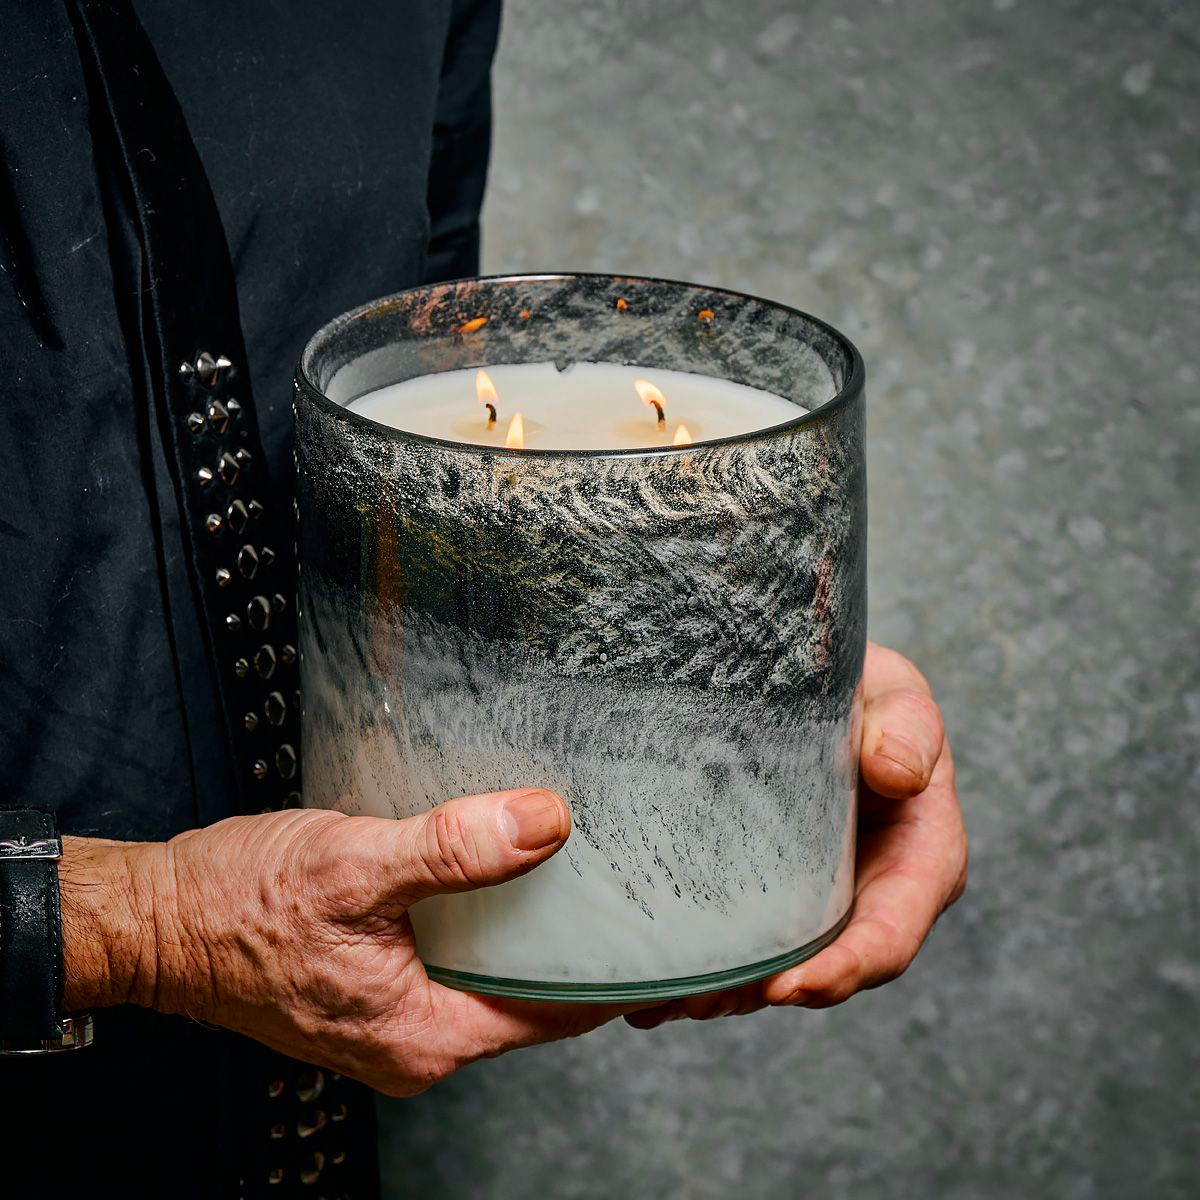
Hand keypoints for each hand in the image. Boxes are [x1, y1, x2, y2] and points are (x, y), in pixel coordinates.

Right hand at [60, 790, 638, 1094]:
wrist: (156, 921)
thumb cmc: (236, 905)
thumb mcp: (352, 863)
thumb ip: (450, 848)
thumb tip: (547, 823)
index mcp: (428, 1035)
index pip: (564, 1008)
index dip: (622, 967)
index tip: (670, 925)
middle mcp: (422, 1042)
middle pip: (540, 995)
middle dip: (591, 944)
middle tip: (641, 884)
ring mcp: (401, 1019)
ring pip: (501, 975)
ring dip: (539, 929)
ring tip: (589, 870)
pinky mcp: (382, 990)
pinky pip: (462, 962)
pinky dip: (493, 923)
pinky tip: (508, 875)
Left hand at [626, 641, 967, 1026]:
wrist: (820, 686)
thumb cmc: (868, 690)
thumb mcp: (896, 696)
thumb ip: (907, 726)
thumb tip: (897, 771)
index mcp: (920, 858)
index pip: (890, 933)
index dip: (844, 968)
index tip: (787, 988)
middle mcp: (872, 894)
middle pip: (825, 966)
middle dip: (762, 994)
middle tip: (697, 1002)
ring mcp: (819, 899)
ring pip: (776, 965)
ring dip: (721, 991)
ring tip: (657, 1000)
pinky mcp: (773, 892)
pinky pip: (742, 938)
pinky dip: (699, 963)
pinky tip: (642, 981)